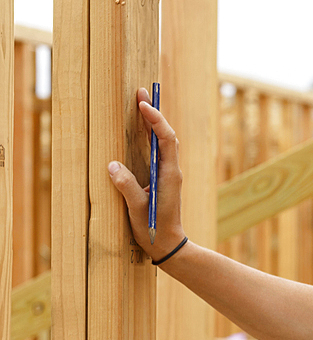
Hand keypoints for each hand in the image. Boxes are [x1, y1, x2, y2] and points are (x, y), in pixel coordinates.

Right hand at [107, 88, 186, 263]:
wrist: (168, 245)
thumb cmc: (153, 228)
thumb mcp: (136, 208)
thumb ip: (127, 187)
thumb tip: (112, 164)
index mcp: (169, 174)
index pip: (166, 139)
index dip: (156, 120)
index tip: (144, 104)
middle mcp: (171, 171)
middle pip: (167, 136)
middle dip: (155, 114)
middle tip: (141, 94)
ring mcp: (168, 175)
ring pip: (164, 143)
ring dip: (154, 123)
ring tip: (141, 104)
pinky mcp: (162, 180)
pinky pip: (158, 152)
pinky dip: (151, 137)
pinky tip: (141, 131)